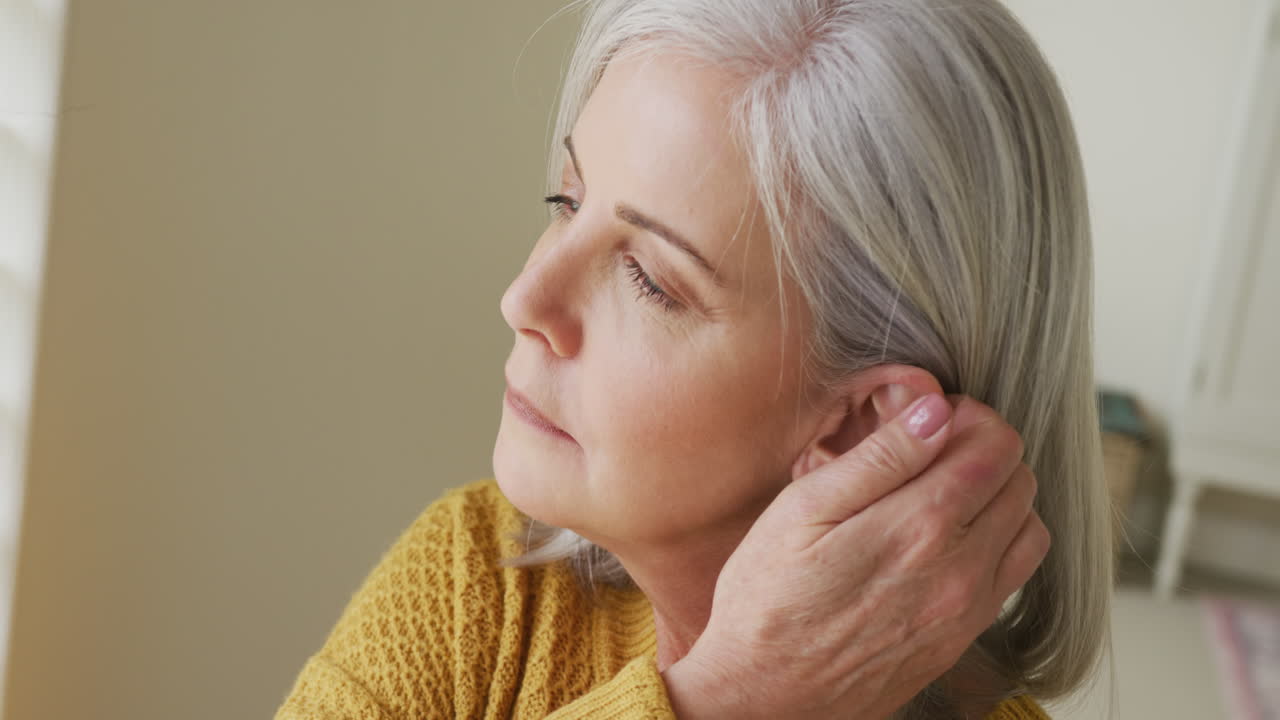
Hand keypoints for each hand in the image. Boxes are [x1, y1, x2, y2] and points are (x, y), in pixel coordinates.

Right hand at [661, 393, 1048, 719]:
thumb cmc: (769, 599)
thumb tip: (934, 410)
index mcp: (919, 525)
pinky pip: (1015, 573)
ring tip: (941, 493)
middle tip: (929, 450)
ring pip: (1028, 525)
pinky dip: (997, 541)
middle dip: (983, 450)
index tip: (928, 420)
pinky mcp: (963, 637)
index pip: (996, 445)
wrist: (765, 695)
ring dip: (997, 496)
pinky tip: (946, 540)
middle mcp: (960, 568)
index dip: (967, 417)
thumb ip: (877, 457)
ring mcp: (968, 609)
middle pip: (1020, 479)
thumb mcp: (803, 510)